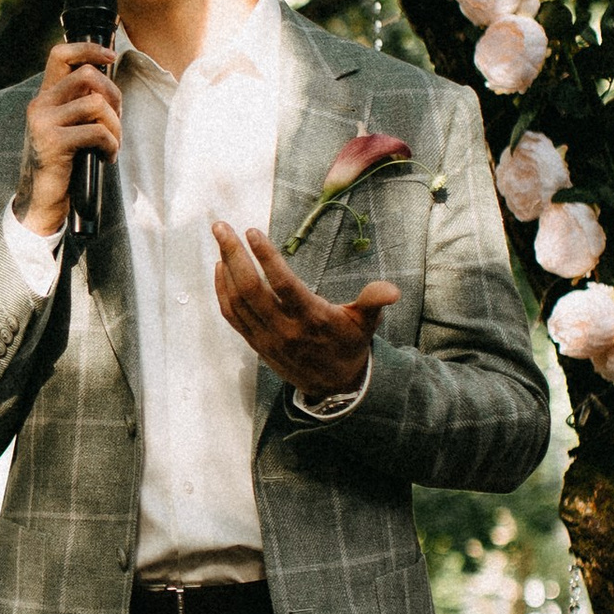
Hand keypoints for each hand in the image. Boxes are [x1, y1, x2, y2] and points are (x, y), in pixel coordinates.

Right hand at [14, 38, 120, 235]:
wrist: (41, 201)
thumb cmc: (63, 164)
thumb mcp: (67, 128)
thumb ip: (79, 104)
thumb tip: (109, 85)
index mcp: (44, 97)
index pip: (60, 54)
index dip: (88, 48)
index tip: (111, 57)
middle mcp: (40, 104)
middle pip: (88, 75)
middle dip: (114, 95)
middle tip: (117, 120)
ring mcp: (44, 123)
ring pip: (97, 104)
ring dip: (115, 127)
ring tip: (113, 145)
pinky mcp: (54, 143)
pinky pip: (97, 132)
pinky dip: (111, 145)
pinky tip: (107, 158)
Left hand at [211, 222, 396, 395]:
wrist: (333, 386)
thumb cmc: (349, 345)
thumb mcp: (366, 323)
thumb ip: (374, 301)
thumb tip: (393, 291)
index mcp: (312, 319)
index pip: (283, 285)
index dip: (266, 258)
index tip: (252, 232)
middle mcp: (285, 329)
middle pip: (251, 289)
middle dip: (233, 255)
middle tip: (221, 227)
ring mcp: (266, 337)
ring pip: (237, 300)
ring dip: (225, 267)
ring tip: (220, 238)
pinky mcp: (255, 343)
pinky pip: (232, 315)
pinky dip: (222, 290)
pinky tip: (220, 267)